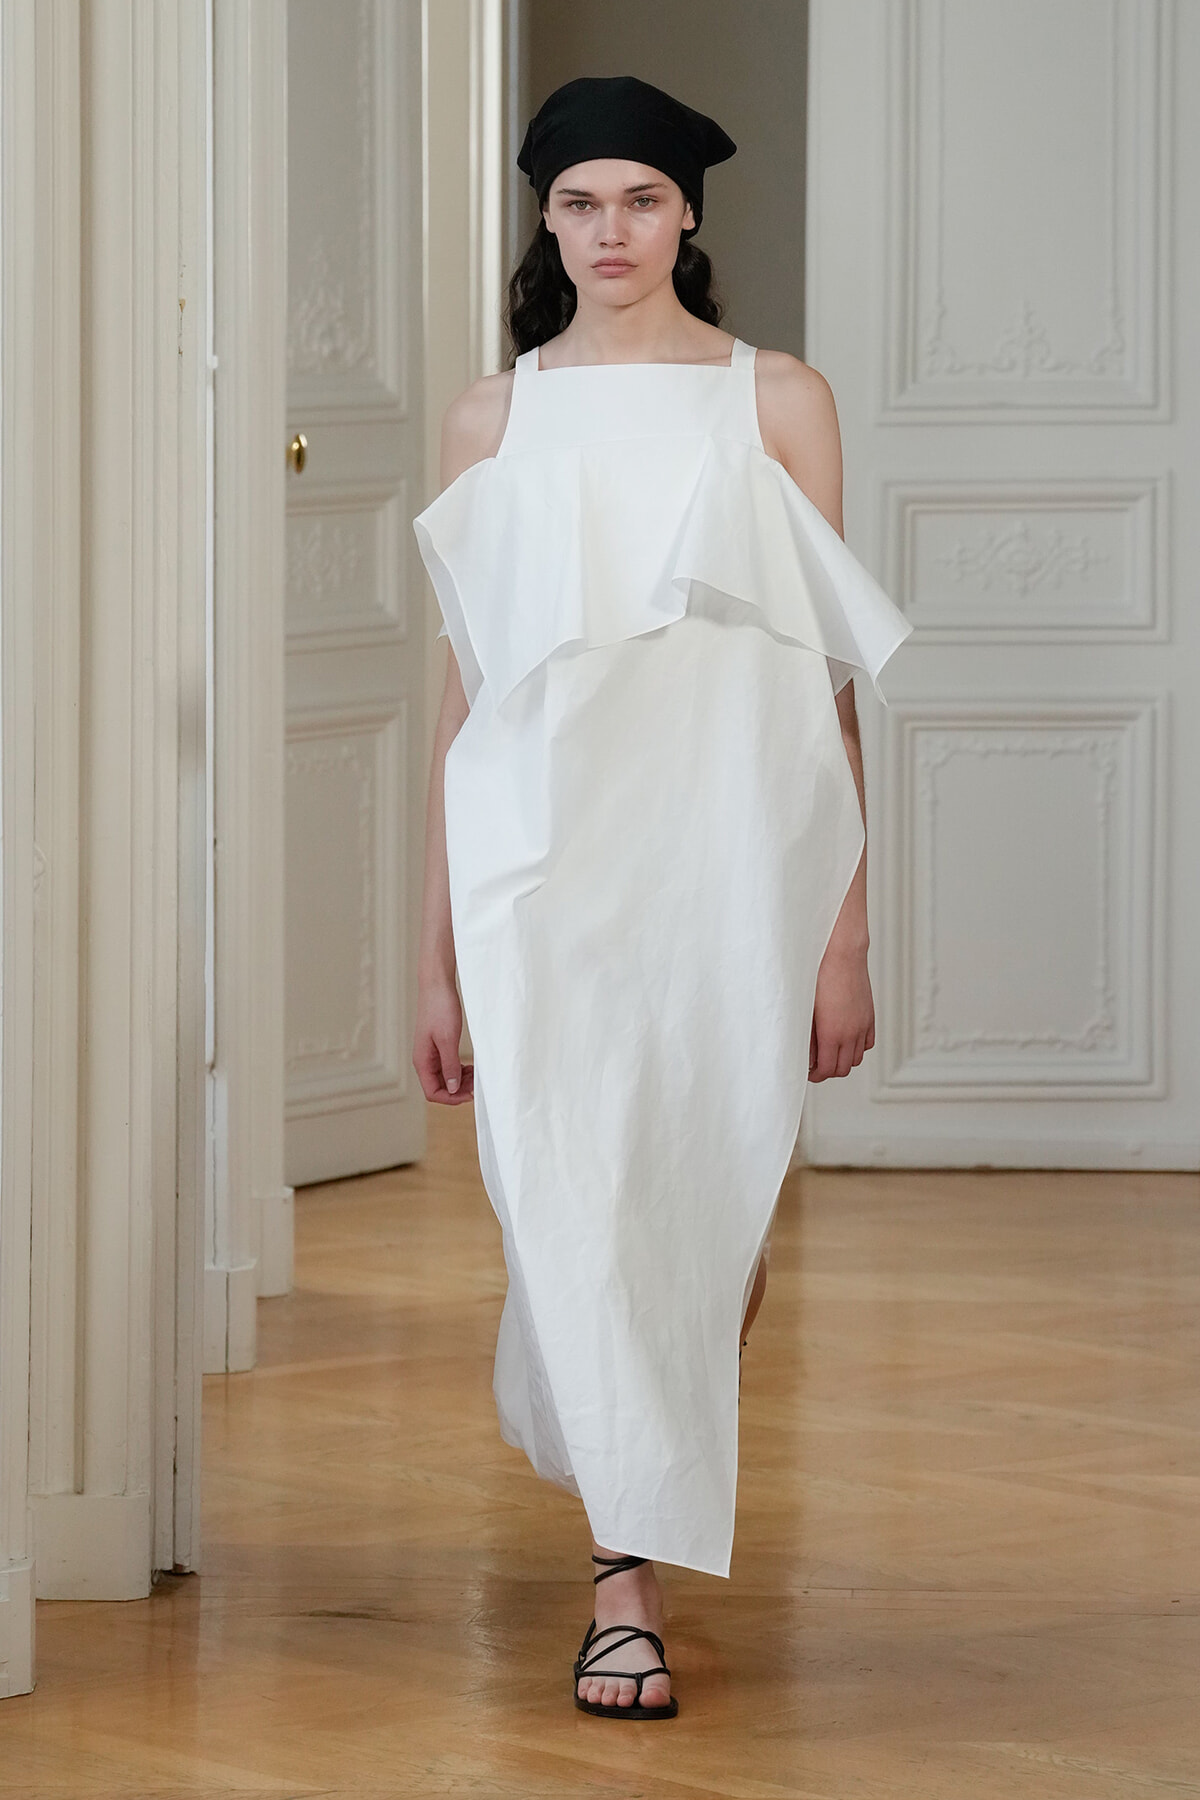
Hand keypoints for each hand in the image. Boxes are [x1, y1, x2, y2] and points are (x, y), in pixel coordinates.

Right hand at [413, 978, 474, 1103]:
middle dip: (458, 1090)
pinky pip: (448, 1066)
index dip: (451, 1098)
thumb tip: (453, 1089)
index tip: (470, 1094)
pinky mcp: (438, 1045)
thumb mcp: (448, 1040)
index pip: (433, 1093)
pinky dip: (460, 1070)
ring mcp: (431, 1053)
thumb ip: (450, 1066)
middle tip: (478, 1085)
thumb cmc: (440, 1008)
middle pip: (440, 1087)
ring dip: (460, 1081)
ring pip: (445, 1077)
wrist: (437, 985)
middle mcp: (424, 1060)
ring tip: (476, 1076)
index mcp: (422, 1061)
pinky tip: (471, 1067)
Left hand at [809, 946, 874, 1081]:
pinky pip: (867, 1044)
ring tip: (829, 1052)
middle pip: (843, 1069)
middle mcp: (851, 1033)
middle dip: (828, 1071)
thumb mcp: (806, 1010)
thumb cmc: (819, 976)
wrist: (842, 954)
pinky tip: (845, 1040)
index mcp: (833, 1034)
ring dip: (843, 1061)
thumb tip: (807, 1057)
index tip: (807, 1071)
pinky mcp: (869, 1017)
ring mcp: (863, 1025)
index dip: (816, 1075)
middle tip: (815, 1065)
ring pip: (856, 1059)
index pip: (827, 1070)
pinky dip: (857, 1048)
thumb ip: (807, 1037)